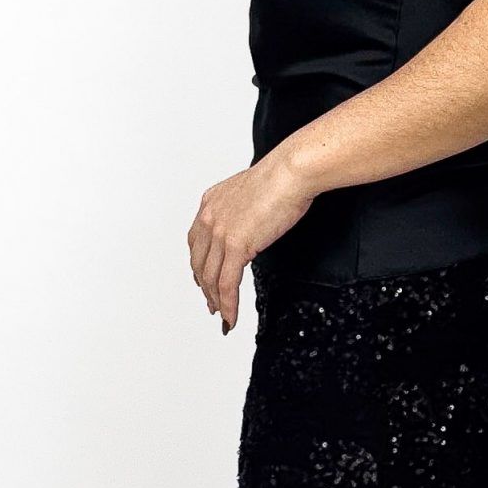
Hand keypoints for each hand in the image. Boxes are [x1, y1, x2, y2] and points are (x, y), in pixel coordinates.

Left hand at [188, 145, 315, 331]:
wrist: (290, 172)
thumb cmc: (282, 176)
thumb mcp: (251, 193)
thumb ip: (243, 211)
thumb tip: (249, 226)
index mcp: (211, 203)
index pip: (196, 242)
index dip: (198, 265)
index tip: (203, 279)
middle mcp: (209, 217)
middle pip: (199, 263)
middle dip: (204, 287)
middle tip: (211, 303)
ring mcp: (220, 232)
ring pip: (211, 277)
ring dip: (216, 300)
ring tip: (222, 315)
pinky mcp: (236, 245)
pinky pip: (227, 283)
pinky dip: (228, 304)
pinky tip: (231, 315)